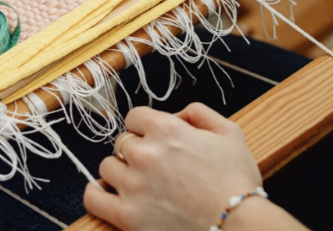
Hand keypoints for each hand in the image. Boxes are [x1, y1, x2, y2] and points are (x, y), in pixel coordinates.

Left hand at [83, 103, 261, 230]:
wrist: (239, 225)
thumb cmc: (237, 181)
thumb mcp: (229, 132)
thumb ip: (199, 113)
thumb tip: (177, 114)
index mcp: (167, 130)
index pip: (135, 116)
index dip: (145, 126)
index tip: (152, 137)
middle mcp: (145, 154)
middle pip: (122, 142)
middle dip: (137, 149)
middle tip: (155, 164)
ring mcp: (133, 186)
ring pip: (107, 167)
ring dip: (120, 171)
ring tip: (137, 181)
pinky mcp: (127, 216)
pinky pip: (94, 199)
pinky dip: (96, 193)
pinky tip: (107, 193)